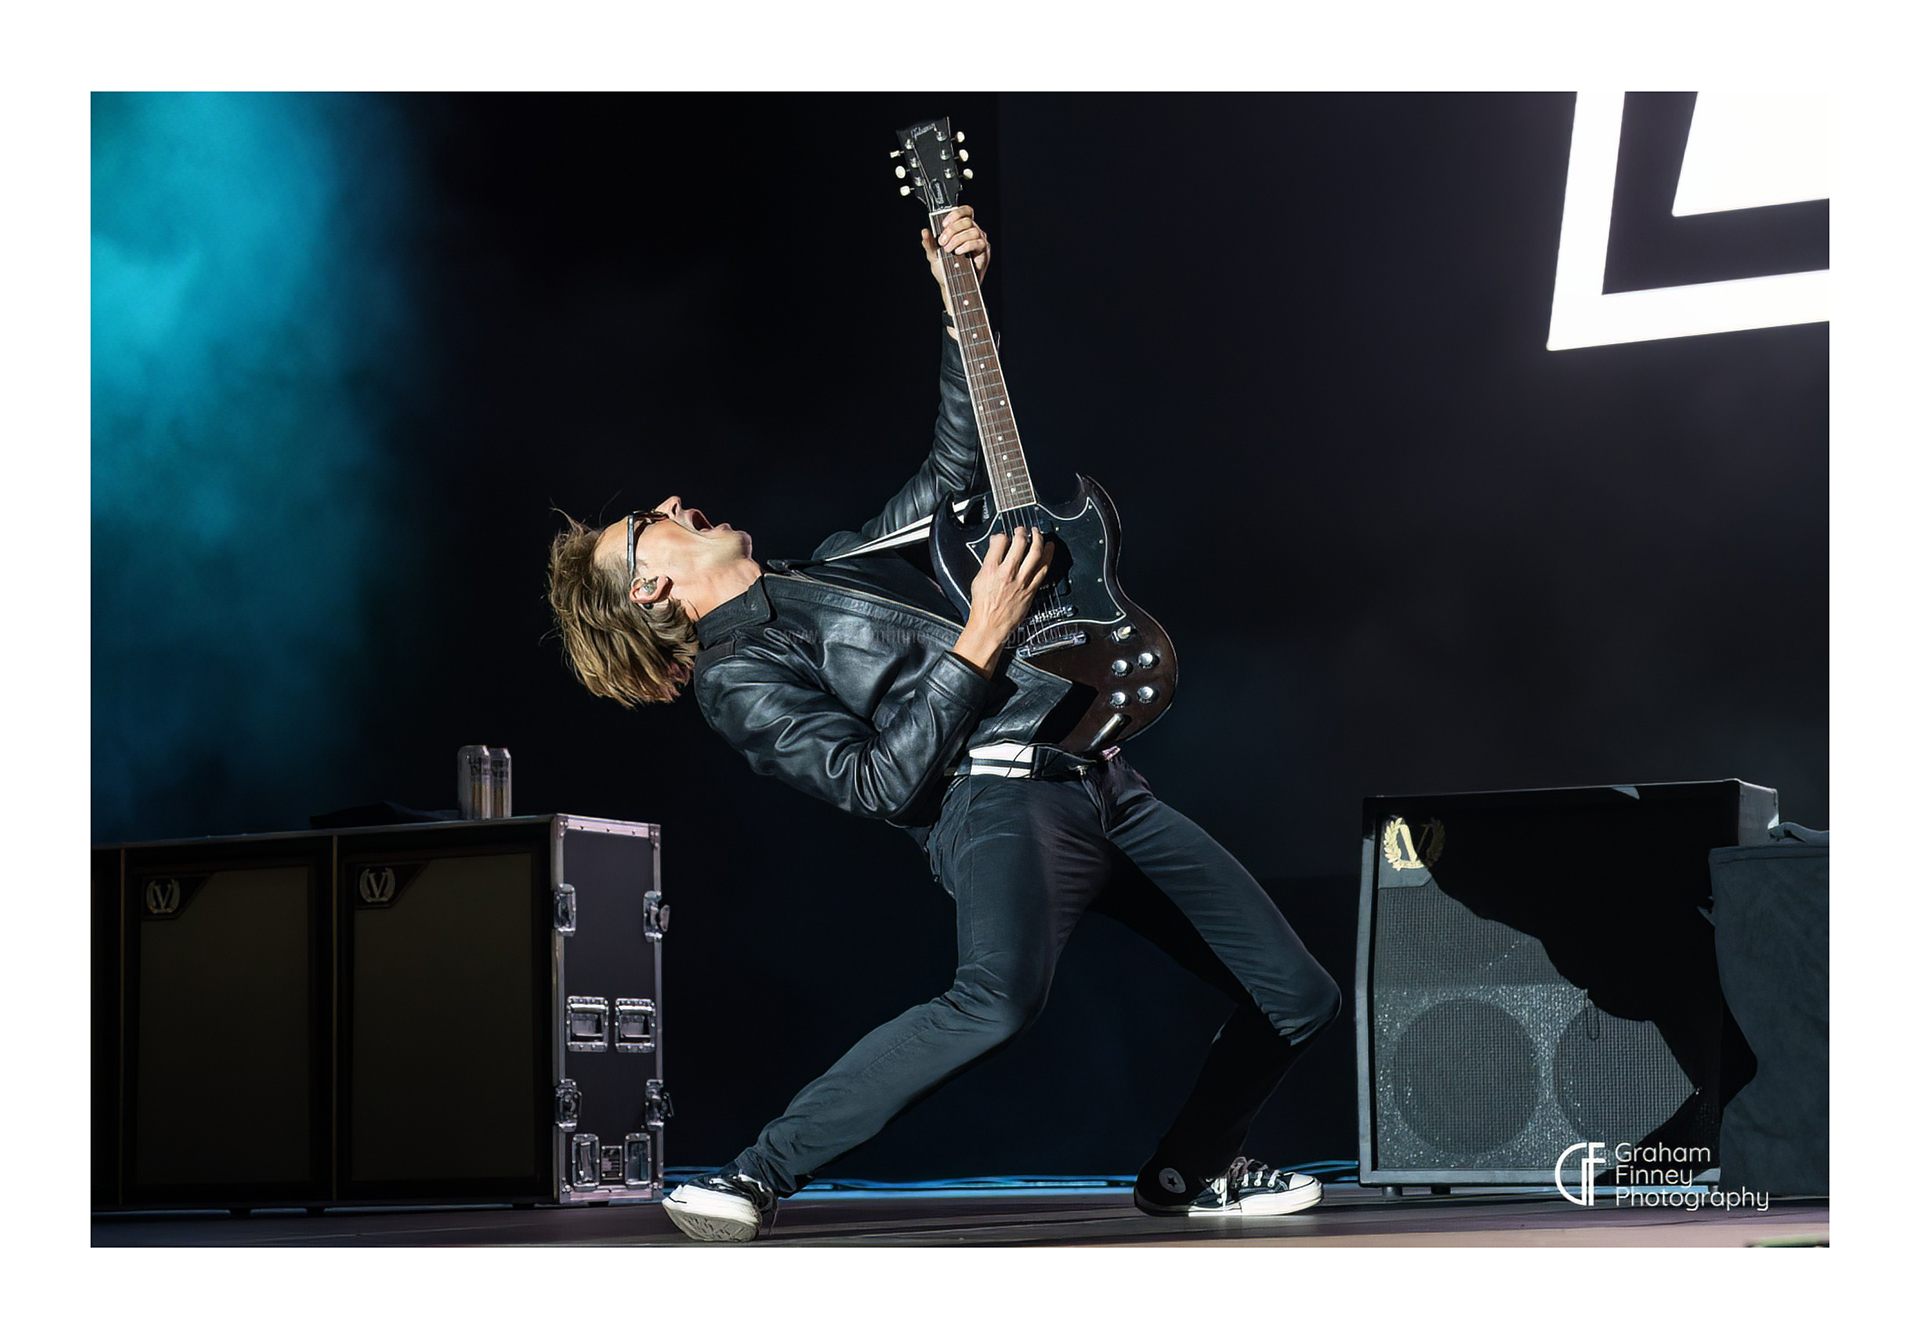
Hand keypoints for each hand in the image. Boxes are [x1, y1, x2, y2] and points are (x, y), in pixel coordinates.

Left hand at [921, 204, 989, 320]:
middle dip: (952, 230)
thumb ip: (929, 243)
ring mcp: (979, 241)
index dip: (955, 214)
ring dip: (958, 239)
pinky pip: (978, 242)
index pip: (965, 211)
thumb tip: (924, 231)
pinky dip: (966, 245)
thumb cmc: (945, 271)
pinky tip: (958, 252)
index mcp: (962, 229)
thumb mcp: (933, 255)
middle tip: (942, 242)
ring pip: (972, 230)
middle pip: (967, 220)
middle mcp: (973, 232)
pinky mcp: (984, 252)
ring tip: (949, 250)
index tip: (943, 224)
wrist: (952, 287)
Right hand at [952, 525, 1051, 674]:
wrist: (990, 626)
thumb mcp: (977, 580)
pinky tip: (1049, 548)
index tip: (1004, 536)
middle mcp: (1007, 574)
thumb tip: (995, 547)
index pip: (1000, 542)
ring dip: (1038, 540)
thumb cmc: (983, 606)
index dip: (1002, 535)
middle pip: (1019, 544)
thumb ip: (988, 562)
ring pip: (1035, 554)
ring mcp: (1021, 582)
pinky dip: (1048, 556)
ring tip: (1038, 533)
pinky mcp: (1031, 590)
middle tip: (1023, 529)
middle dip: (1022, 532)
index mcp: (991, 570)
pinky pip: (1043, 569)